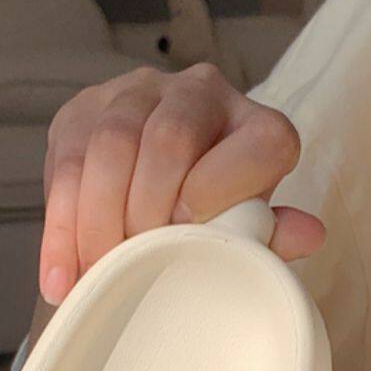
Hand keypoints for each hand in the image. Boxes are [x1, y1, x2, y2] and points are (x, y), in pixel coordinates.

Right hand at [39, 63, 323, 302]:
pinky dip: (62, 229)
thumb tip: (309, 234)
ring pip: (112, 144)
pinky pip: (66, 165)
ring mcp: (137, 94)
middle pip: (171, 138)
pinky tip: (62, 277)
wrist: (155, 193)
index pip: (258, 145)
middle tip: (135, 266)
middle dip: (149, 211)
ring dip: (99, 220)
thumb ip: (271, 234)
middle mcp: (202, 93)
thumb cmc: (214, 220)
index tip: (188, 238)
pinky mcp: (82, 110)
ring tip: (97, 274)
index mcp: (258, 126)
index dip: (221, 193)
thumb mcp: (245, 231)